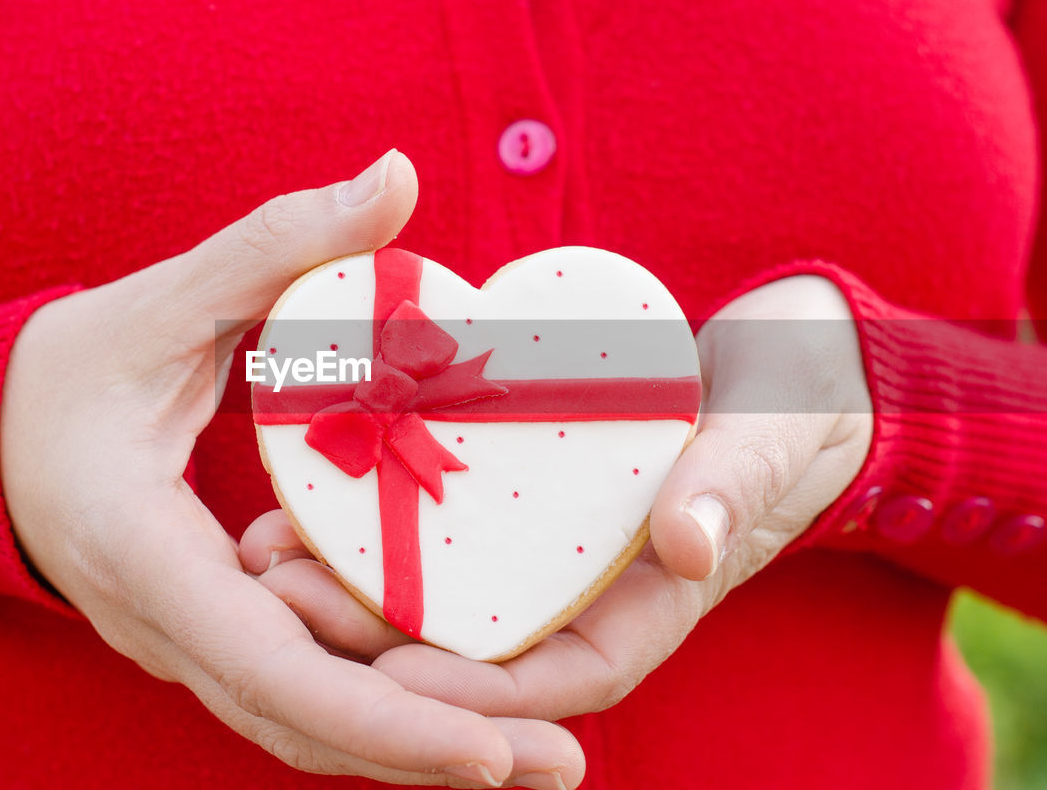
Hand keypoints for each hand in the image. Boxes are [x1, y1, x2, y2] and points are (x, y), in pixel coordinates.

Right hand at [0, 149, 585, 787]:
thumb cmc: (63, 373)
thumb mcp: (160, 302)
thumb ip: (277, 243)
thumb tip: (396, 175)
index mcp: (146, 558)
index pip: (274, 671)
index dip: (387, 719)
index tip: (496, 752)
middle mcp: (165, 629)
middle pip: (308, 726)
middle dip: (432, 755)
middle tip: (564, 761)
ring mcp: (184, 644)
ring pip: (305, 725)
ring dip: (414, 745)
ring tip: (538, 753)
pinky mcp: (208, 634)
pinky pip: (297, 691)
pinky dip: (376, 707)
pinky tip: (461, 701)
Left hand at [240, 274, 872, 723]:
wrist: (786, 368)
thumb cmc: (791, 408)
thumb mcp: (770, 436)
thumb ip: (732, 484)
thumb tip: (686, 547)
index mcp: (647, 607)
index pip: (555, 683)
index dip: (471, 695)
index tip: (388, 675)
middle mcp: (586, 594)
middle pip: (473, 649)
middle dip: (377, 642)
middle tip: (285, 595)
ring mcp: (552, 551)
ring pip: (443, 594)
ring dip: (358, 584)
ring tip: (272, 546)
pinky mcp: (524, 499)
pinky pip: (448, 529)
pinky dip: (384, 524)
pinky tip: (314, 491)